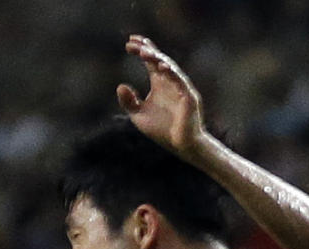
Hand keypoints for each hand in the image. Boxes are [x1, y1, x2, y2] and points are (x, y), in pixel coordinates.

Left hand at [117, 34, 206, 156]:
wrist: (181, 145)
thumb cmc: (162, 130)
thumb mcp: (139, 116)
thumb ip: (129, 102)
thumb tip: (120, 86)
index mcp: (159, 82)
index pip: (150, 61)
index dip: (141, 50)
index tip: (128, 43)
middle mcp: (170, 80)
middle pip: (158, 59)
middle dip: (146, 50)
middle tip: (134, 43)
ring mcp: (181, 87)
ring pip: (169, 67)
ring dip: (156, 59)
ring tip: (144, 53)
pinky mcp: (188, 96)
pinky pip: (180, 81)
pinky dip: (171, 73)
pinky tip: (161, 67)